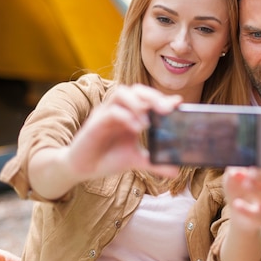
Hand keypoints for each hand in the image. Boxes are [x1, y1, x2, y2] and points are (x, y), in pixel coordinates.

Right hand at [67, 84, 181, 179]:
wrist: (82, 169)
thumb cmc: (107, 159)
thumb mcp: (135, 160)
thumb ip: (155, 163)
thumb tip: (177, 171)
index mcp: (130, 115)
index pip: (147, 99)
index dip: (162, 98)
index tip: (179, 103)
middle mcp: (119, 110)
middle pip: (136, 90)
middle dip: (153, 96)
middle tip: (168, 109)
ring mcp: (106, 114)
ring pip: (121, 93)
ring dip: (137, 103)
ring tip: (149, 121)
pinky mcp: (95, 123)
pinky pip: (110, 112)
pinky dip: (125, 116)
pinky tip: (135, 128)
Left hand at [223, 151, 260, 231]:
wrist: (239, 217)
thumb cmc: (238, 193)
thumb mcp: (232, 180)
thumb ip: (233, 173)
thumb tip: (235, 171)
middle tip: (251, 172)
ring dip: (257, 191)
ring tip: (246, 185)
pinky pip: (257, 215)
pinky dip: (246, 209)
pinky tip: (237, 203)